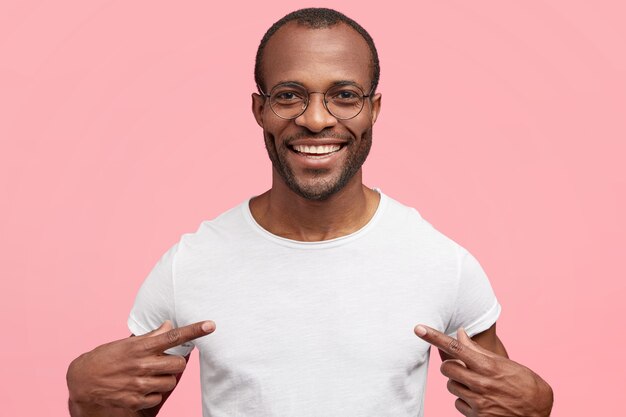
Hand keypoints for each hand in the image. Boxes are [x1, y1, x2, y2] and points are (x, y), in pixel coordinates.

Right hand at [67, 320, 214, 411]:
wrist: (82, 380)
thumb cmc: (106, 357)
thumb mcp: (127, 343)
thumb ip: (151, 336)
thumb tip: (169, 326)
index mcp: (141, 347)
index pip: (173, 336)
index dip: (194, 330)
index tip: (211, 325)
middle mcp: (141, 365)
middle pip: (179, 364)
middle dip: (176, 363)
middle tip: (164, 362)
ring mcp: (139, 384)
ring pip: (171, 382)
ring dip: (165, 378)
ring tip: (150, 375)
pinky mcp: (135, 401)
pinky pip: (158, 397)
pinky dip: (154, 393)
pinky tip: (141, 387)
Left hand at [415, 325, 552, 416]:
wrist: (538, 416)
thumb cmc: (525, 386)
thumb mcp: (505, 364)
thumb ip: (478, 350)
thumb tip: (459, 332)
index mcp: (488, 366)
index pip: (455, 347)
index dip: (434, 337)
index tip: (418, 329)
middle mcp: (481, 383)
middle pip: (446, 368)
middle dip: (451, 366)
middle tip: (464, 368)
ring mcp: (478, 402)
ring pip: (451, 386)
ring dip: (459, 384)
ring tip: (477, 386)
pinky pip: (458, 404)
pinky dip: (465, 401)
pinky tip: (480, 401)